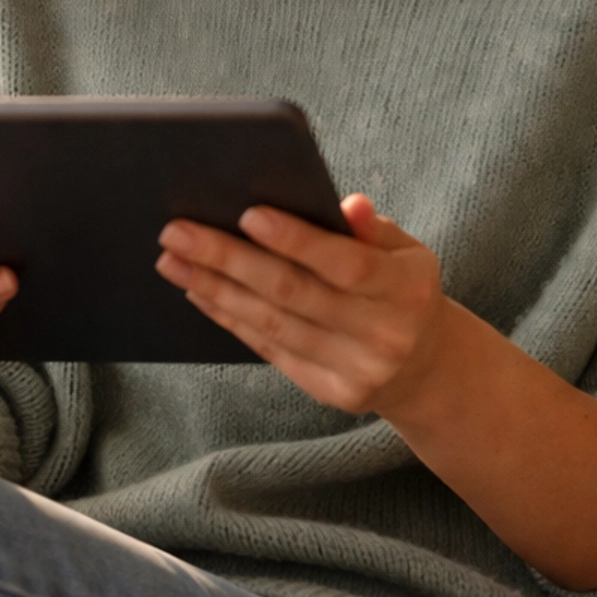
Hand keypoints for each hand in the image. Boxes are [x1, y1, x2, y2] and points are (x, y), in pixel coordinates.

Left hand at [155, 194, 448, 416]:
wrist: (425, 367)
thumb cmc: (401, 289)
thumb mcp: (405, 252)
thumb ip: (373, 228)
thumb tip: (348, 204)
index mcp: (407, 289)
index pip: (346, 264)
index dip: (296, 240)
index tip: (246, 214)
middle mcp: (384, 334)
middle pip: (294, 294)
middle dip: (228, 259)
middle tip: (176, 232)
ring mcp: (357, 370)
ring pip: (272, 324)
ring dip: (215, 289)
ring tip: (172, 261)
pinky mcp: (331, 393)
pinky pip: (270, 349)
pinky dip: (230, 318)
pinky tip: (200, 292)